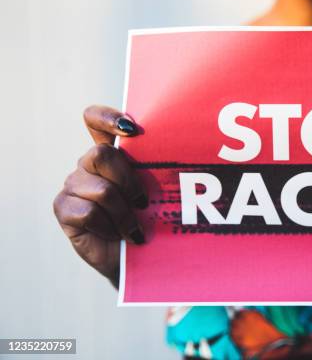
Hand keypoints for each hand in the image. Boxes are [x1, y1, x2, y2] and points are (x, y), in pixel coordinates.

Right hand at [53, 105, 146, 286]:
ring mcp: (73, 185)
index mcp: (112, 152)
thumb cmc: (151, 220)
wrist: (138, 258)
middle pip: (101, 154)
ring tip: (134, 227)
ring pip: (101, 189)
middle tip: (143, 202)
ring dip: (124, 213)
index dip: (107, 117)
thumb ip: (157, 168)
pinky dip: (110, 226)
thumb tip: (184, 150)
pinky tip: (118, 234)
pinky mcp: (64, 208)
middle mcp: (89, 164)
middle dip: (128, 180)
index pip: (95, 120)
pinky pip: (88, 211)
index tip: (131, 129)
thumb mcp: (158, 190)